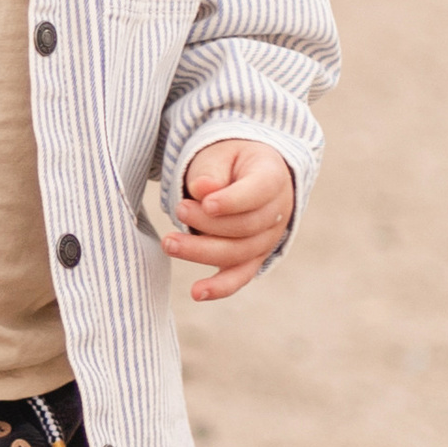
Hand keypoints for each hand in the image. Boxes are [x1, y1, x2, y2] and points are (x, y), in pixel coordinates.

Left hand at [164, 140, 294, 300]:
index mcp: (273, 178)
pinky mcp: (252, 258)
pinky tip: (197, 293)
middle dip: (208, 223)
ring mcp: (267, 239)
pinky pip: (239, 277)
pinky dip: (219, 287)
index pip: (258, 193)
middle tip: (179, 208)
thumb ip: (211, 171)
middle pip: (246, 227)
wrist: (243, 174)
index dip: (233, 201)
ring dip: (201, 251)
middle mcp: (278, 212)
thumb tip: (202, 189)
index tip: (207, 203)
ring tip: (169, 242)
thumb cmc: (229, 161)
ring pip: (238, 254)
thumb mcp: (220, 154)